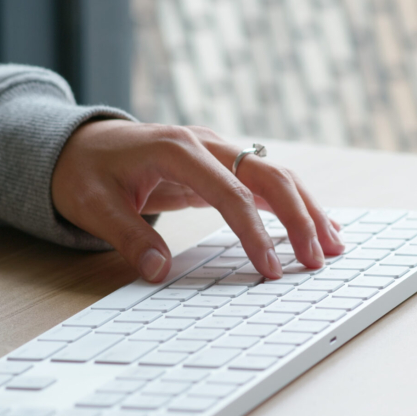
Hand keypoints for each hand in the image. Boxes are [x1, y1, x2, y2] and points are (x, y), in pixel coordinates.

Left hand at [52, 122, 343, 281]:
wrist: (84, 145)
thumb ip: (128, 236)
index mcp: (176, 149)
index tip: (270, 269)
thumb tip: (159, 272)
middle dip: (300, 217)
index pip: (230, 193)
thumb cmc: (87, 171)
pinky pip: (265, 180)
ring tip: (332, 243)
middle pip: (269, 175)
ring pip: (276, 174)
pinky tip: (312, 224)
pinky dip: (292, 202)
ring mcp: (218, 150)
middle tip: (319, 259)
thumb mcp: (93, 205)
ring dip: (307, 208)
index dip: (254, 232)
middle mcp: (206, 144)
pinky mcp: (221, 163)